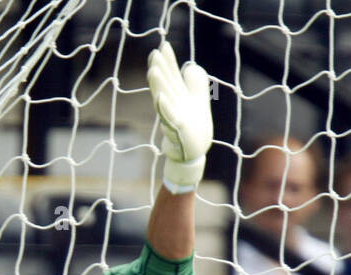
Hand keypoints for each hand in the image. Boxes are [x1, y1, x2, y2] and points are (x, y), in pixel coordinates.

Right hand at [147, 42, 212, 193]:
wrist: (193, 154)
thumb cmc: (193, 128)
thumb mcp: (197, 100)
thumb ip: (195, 83)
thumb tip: (190, 67)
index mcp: (177, 97)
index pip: (171, 76)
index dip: (168, 61)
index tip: (163, 46)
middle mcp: (172, 105)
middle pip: (165, 85)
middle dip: (160, 70)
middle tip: (155, 54)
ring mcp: (173, 118)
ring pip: (164, 100)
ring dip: (158, 86)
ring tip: (153, 72)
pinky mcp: (177, 131)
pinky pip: (169, 119)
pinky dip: (164, 108)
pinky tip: (160, 98)